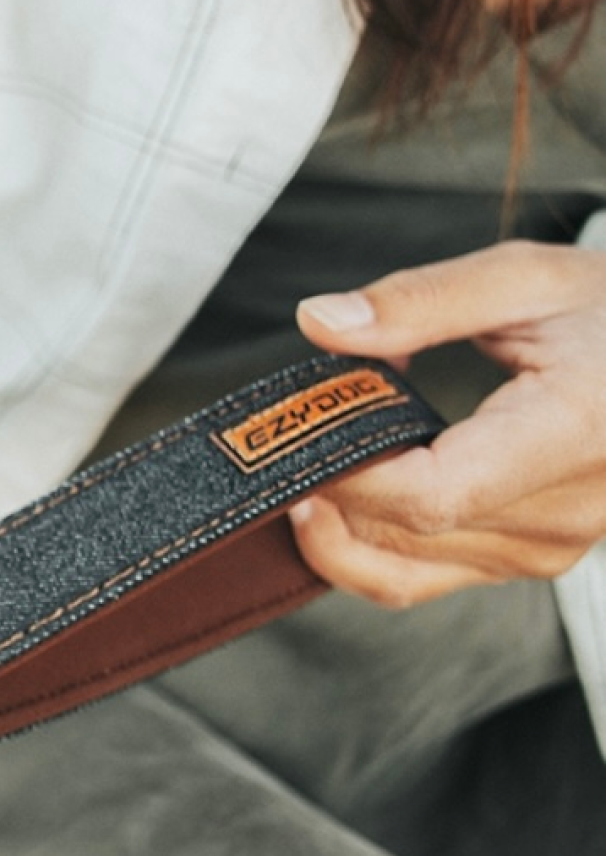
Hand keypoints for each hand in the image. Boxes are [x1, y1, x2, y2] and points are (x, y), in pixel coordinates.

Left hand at [290, 239, 605, 605]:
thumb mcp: (529, 279)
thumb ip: (421, 301)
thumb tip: (323, 322)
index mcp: (572, 434)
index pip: (430, 495)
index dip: (347, 474)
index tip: (295, 432)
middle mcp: (565, 513)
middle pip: (403, 537)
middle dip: (325, 492)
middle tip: (283, 437)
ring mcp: (548, 548)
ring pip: (400, 572)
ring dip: (336, 525)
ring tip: (312, 456)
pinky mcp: (530, 560)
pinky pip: (421, 576)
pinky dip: (365, 542)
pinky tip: (346, 488)